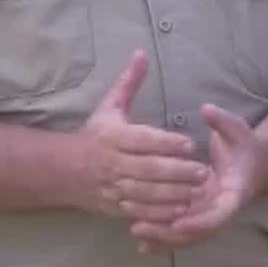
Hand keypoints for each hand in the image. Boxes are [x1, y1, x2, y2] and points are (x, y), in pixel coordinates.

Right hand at [71, 50, 209, 221]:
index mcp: (113, 137)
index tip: (190, 143)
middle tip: (204, 171)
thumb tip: (142, 53)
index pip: (143, 140)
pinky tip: (181, 210)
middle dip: (177, 171)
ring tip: (199, 189)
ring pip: (146, 192)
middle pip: (148, 169)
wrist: (63, 170)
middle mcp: (113, 163)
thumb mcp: (109, 106)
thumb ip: (129, 82)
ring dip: (174, 193)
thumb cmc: (94, 135)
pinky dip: (159, 213)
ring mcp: (114, 187)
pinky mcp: (115, 206)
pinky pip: (139, 211)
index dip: (167, 143)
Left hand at [129, 103, 265, 252]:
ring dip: (161, 237)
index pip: (220, 214)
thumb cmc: (242, 145)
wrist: (251, 164)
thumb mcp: (236, 130)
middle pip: (197, 231)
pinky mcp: (198, 216)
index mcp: (234, 192)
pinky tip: (140, 243)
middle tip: (139, 228)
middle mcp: (221, 210)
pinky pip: (180, 232)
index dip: (200, 222)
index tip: (178, 223)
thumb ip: (221, 121)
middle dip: (169, 233)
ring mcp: (209, 216)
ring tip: (134, 230)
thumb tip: (207, 109)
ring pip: (186, 236)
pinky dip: (162, 239)